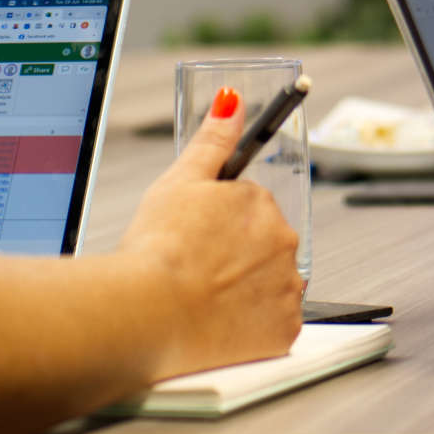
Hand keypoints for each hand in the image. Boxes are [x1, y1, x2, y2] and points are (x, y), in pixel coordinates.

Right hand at [114, 94, 304, 378]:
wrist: (147, 315)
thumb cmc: (157, 251)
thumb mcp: (179, 180)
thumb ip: (213, 140)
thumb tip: (232, 101)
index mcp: (260, 203)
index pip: (250, 209)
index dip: (219, 226)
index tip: (200, 241)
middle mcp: (283, 243)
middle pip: (264, 246)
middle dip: (237, 256)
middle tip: (195, 269)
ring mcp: (286, 289)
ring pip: (271, 285)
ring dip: (246, 290)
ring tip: (203, 298)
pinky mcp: (283, 332)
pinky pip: (274, 325)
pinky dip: (252, 326)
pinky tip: (219, 322)